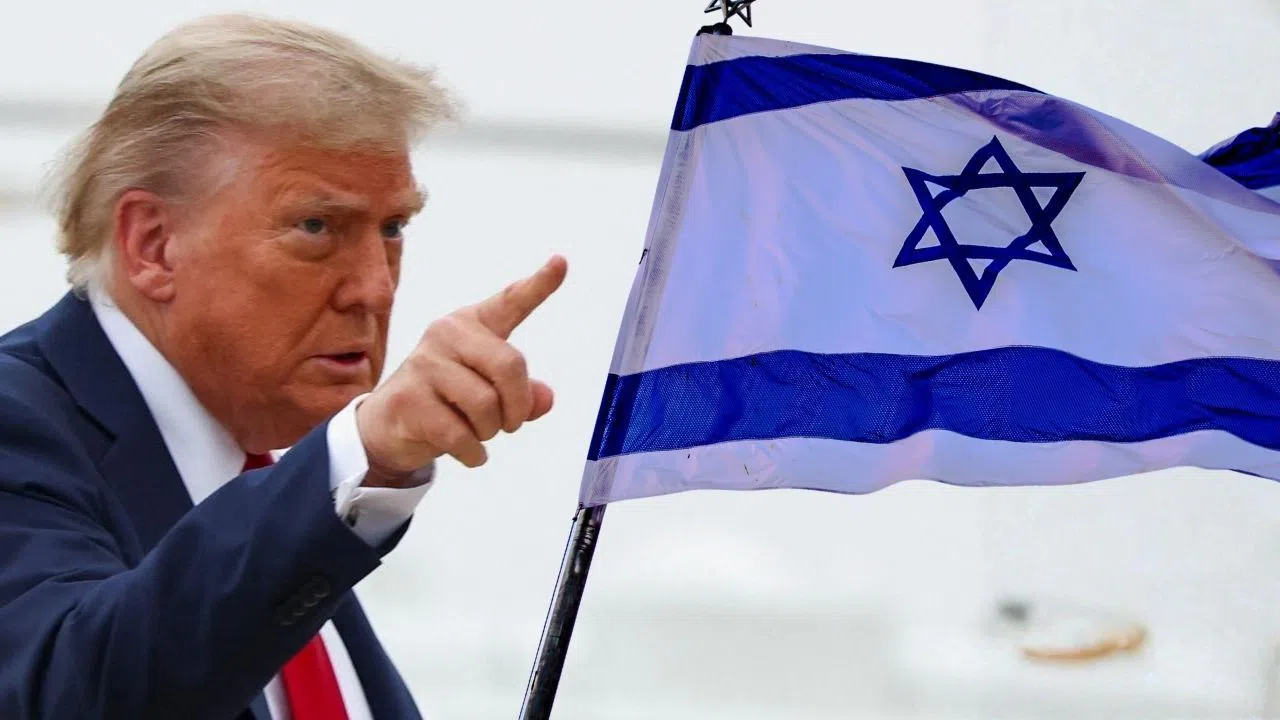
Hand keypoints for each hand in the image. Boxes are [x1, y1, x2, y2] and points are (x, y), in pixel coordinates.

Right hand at [356, 255, 566, 482]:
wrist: (388, 425)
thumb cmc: (446, 401)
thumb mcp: (488, 392)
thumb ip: (522, 392)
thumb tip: (545, 398)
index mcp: (471, 325)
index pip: (510, 302)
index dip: (539, 284)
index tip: (561, 262)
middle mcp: (447, 334)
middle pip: (510, 366)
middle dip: (518, 406)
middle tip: (510, 423)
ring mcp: (424, 364)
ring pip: (486, 405)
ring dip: (490, 431)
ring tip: (478, 433)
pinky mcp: (409, 399)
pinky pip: (460, 433)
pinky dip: (473, 452)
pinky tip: (470, 453)